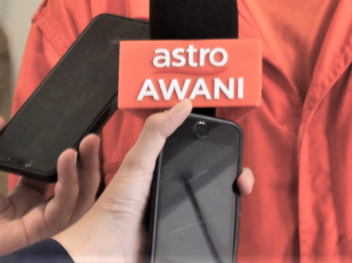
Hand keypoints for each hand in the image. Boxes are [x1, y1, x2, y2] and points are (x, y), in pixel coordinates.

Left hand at [0, 116, 101, 262]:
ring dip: (86, 170)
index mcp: (26, 196)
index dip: (72, 155)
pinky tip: (66, 161)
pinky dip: (69, 184)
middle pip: (76, 185)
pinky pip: (62, 208)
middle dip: (89, 160)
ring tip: (86, 144)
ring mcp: (41, 221)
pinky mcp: (38, 231)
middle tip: (93, 136)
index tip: (79, 134)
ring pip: (78, 197)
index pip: (59, 173)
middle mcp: (38, 208)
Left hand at [55, 100, 255, 262]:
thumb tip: (183, 103)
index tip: (232, 147)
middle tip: (241, 179)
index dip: (216, 147)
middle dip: (232, 175)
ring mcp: (177, 212)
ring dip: (229, 197)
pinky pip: (206, 225)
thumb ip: (156, 132)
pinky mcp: (180, 233)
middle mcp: (171, 188)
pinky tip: (228, 215)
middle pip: (212, 176)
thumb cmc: (116, 207)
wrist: (109, 251)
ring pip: (214, 200)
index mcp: (160, 168)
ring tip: (240, 192)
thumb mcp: (138, 162)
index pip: (196, 150)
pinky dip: (219, 221)